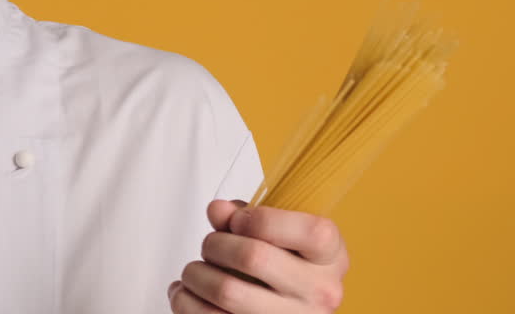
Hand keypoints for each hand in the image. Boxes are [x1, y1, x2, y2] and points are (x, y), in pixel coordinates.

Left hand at [167, 200, 348, 313]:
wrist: (286, 308)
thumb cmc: (277, 263)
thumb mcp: (274, 232)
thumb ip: (245, 216)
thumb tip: (218, 210)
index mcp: (330, 258)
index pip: (311, 232)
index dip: (260, 219)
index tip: (238, 221)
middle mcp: (320, 292)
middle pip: (254, 257)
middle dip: (215, 244)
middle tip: (209, 246)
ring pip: (227, 291)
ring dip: (196, 274)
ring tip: (195, 272)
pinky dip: (185, 301)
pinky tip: (187, 293)